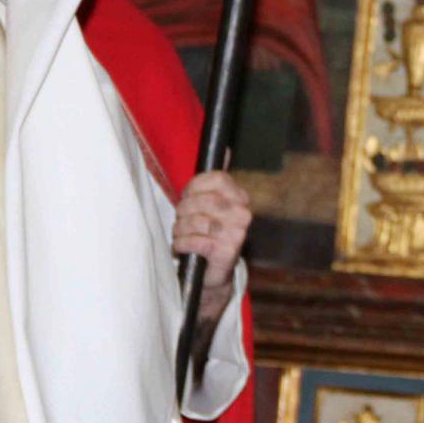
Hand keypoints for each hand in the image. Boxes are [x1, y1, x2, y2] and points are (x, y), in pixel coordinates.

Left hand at [173, 170, 251, 325]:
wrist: (212, 273)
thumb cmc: (207, 233)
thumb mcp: (212, 204)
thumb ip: (217, 179)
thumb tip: (226, 149)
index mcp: (240, 198)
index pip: (217, 179)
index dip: (194, 187)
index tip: (186, 197)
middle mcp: (243, 214)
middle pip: (204, 200)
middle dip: (183, 210)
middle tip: (180, 220)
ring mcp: (237, 234)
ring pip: (197, 221)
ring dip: (180, 229)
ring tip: (180, 235)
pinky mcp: (226, 252)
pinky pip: (195, 241)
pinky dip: (182, 244)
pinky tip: (182, 247)